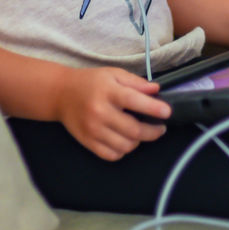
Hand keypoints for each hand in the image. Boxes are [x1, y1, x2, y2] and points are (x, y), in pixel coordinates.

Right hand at [55, 67, 172, 161]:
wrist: (61, 94)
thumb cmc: (91, 82)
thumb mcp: (113, 74)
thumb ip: (136, 82)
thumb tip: (156, 90)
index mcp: (108, 92)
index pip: (134, 101)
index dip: (153, 108)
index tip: (167, 112)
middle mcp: (100, 112)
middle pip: (133, 130)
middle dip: (153, 131)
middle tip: (160, 128)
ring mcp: (93, 129)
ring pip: (125, 145)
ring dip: (138, 141)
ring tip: (140, 133)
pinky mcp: (87, 142)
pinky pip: (111, 155)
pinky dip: (123, 150)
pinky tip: (125, 140)